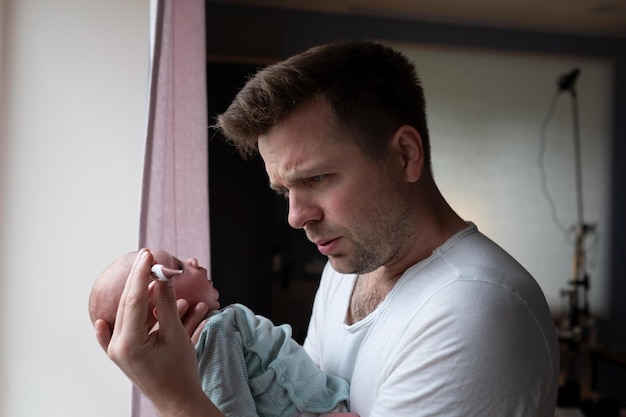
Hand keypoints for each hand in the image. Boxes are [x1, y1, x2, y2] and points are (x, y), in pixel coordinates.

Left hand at [105, 248, 222, 416]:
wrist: (177, 399)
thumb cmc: (180, 372)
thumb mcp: (176, 335)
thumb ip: (167, 305)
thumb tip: (164, 277)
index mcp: (130, 342)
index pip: (135, 299)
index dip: (142, 274)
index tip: (149, 255)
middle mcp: (118, 345)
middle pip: (127, 303)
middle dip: (139, 278)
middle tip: (149, 257)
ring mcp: (117, 349)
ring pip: (127, 313)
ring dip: (142, 295)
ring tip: (155, 278)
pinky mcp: (122, 352)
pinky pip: (116, 331)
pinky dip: (119, 320)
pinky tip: (103, 318)